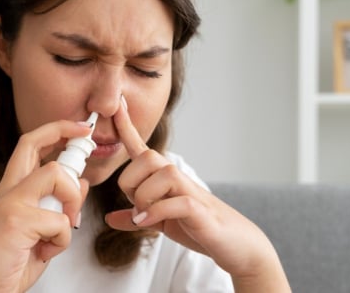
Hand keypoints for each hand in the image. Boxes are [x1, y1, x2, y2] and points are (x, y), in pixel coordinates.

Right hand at [0, 120, 90, 292]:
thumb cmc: (11, 263)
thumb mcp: (42, 229)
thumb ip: (60, 204)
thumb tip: (82, 182)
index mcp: (12, 189)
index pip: (30, 144)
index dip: (56, 129)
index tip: (80, 128)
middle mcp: (8, 190)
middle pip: (33, 142)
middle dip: (65, 134)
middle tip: (85, 143)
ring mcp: (10, 202)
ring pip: (56, 175)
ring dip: (73, 200)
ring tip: (65, 226)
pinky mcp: (16, 220)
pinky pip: (60, 220)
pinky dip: (63, 239)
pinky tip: (46, 251)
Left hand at [104, 99, 289, 290]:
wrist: (238, 245)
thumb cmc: (201, 228)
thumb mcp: (162, 223)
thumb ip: (137, 217)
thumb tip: (111, 217)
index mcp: (166, 179)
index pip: (142, 148)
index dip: (127, 126)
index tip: (116, 104)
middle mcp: (178, 179)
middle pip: (146, 158)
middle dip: (131, 182)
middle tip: (135, 205)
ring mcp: (191, 192)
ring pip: (161, 175)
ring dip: (144, 199)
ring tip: (143, 218)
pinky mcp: (201, 211)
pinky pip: (176, 202)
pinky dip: (155, 213)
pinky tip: (146, 224)